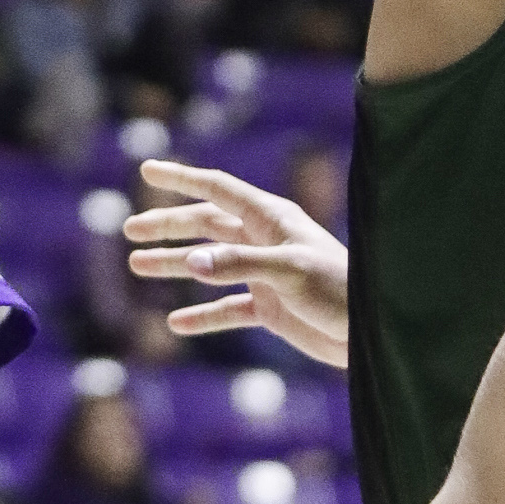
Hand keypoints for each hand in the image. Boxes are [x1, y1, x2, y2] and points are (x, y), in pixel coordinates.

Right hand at [126, 156, 349, 368]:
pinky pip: (227, 309)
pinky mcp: (270, 308)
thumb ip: (238, 265)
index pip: (217, 189)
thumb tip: (190, 262)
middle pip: (206, 225)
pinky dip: (202, 315)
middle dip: (168, 226)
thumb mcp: (288, 273)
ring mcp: (264, 275)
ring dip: (175, 265)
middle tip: (130, 230)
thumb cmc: (340, 290)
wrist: (374, 333)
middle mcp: (264, 241)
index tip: (147, 169)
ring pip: (209, 265)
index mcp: (271, 218)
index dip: (182, 178)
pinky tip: (177, 323)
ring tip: (138, 266)